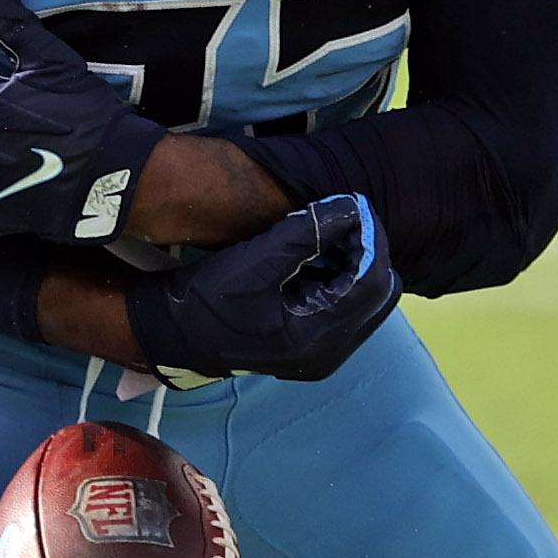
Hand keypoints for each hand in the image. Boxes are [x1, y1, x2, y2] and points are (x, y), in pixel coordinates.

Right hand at [124, 194, 398, 383]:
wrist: (177, 334)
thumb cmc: (207, 302)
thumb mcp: (254, 262)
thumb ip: (305, 234)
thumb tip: (349, 208)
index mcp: (316, 338)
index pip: (371, 284)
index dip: (369, 239)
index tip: (353, 204)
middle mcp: (329, 353)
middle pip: (380, 294)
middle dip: (367, 251)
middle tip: (342, 218)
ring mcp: (325, 352)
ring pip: (368, 300)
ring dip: (355, 262)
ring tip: (329, 233)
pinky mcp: (317, 344)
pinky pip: (350, 306)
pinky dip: (343, 276)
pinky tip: (319, 255)